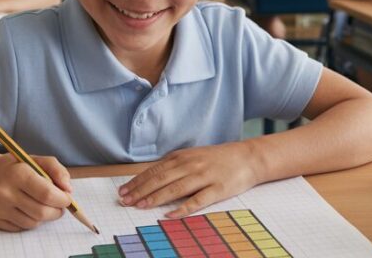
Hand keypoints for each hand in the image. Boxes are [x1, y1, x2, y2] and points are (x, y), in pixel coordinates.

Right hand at [0, 154, 72, 230]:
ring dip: (43, 216)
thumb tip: (68, 189)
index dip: (62, 199)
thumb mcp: (35, 160)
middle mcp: (4, 191)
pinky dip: (29, 220)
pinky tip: (25, 209)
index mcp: (17, 173)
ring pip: (32, 223)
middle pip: (42, 212)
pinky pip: (20, 227)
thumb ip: (56, 169)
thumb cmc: (14, 167)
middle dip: (57, 211)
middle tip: (59, 206)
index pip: (47, 194)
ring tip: (41, 205)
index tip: (67, 198)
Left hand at [118, 142, 260, 218]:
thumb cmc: (217, 159)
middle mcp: (191, 165)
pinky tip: (169, 214)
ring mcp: (205, 177)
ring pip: (175, 189)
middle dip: (140, 190)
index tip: (123, 191)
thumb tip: (149, 177)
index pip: (154, 171)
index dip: (137, 181)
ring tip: (140, 206)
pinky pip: (198, 200)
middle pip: (161, 179)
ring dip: (156, 198)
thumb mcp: (193, 156)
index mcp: (183, 157)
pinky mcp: (218, 189)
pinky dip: (183, 208)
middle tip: (125, 201)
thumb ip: (174, 165)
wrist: (248, 157)